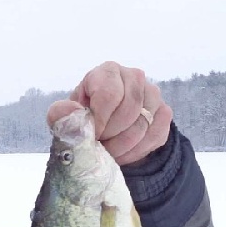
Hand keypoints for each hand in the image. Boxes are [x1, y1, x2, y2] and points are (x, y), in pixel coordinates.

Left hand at [47, 61, 172, 165]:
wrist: (105, 129)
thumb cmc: (84, 119)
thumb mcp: (67, 117)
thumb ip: (61, 114)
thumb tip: (69, 111)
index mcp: (107, 72)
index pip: (109, 94)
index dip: (100, 120)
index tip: (91, 136)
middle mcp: (134, 76)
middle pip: (129, 110)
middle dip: (111, 136)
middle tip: (99, 146)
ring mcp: (153, 94)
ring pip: (144, 125)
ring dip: (123, 147)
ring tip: (107, 153)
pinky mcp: (164, 113)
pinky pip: (156, 135)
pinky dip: (137, 151)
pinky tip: (123, 154)